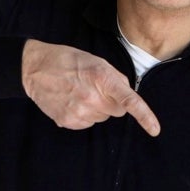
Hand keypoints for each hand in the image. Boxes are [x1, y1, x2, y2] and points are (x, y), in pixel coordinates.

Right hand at [21, 39, 159, 135]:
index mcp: (103, 79)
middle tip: (96, 87)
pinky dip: (85, 114)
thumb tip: (126, 97)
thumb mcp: (98, 62)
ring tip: (80, 91)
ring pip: (102, 118)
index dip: (144, 116)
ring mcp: (79, 112)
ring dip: (98, 108)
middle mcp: (92, 98)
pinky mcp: (68, 122)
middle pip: (118, 111)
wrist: (35, 68)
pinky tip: (73, 100)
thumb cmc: (69, 61)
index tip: (154, 129)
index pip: (129, 101)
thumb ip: (116, 79)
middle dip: (113, 102)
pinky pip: (88, 123)